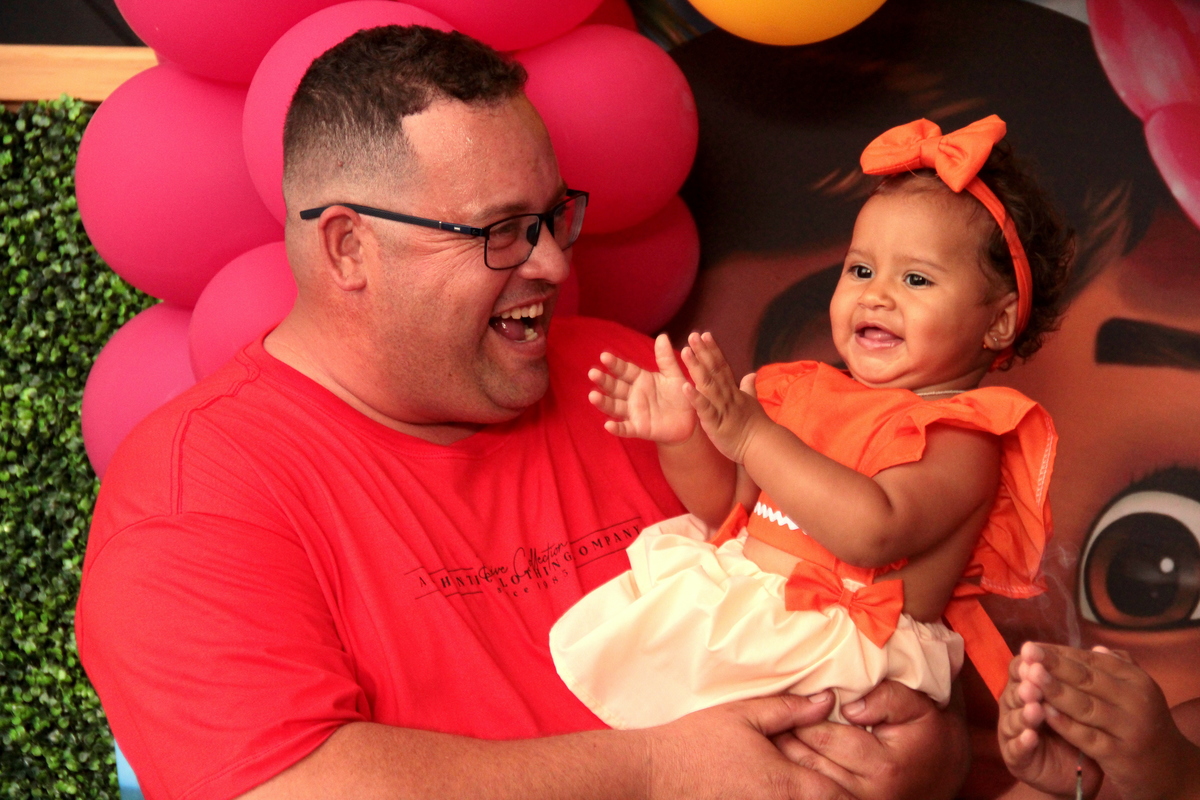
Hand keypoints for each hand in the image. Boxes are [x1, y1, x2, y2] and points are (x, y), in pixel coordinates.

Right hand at [589, 334, 694, 443]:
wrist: (690, 420)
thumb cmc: (680, 396)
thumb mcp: (674, 375)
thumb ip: (666, 358)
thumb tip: (662, 336)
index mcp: (640, 379)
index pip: (624, 370)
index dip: (615, 364)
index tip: (604, 356)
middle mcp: (633, 395)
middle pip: (615, 387)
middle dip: (604, 381)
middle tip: (592, 373)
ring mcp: (634, 412)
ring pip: (615, 406)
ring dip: (604, 402)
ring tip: (592, 396)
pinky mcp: (639, 428)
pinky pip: (626, 428)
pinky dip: (617, 428)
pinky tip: (608, 425)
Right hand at [644, 693, 854, 799]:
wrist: (656, 773)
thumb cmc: (697, 741)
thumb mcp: (744, 714)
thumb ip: (789, 709)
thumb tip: (827, 700)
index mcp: (785, 783)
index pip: (838, 797)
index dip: (851, 790)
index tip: (859, 778)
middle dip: (836, 795)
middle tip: (847, 780)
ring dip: (812, 797)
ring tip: (817, 785)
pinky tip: (784, 789)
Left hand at [680, 332, 770, 462]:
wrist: (761, 446)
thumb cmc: (755, 426)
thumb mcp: (751, 403)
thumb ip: (748, 387)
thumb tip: (752, 373)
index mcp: (733, 391)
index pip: (722, 366)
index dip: (713, 350)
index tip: (705, 335)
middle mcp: (727, 395)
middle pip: (714, 370)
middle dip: (703, 352)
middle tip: (693, 335)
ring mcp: (721, 408)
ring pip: (708, 385)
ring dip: (696, 368)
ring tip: (685, 352)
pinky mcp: (715, 424)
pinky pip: (705, 409)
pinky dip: (695, 398)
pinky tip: (685, 387)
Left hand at [774, 681, 969, 799]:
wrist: (947, 771)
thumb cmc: (931, 732)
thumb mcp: (921, 706)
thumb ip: (890, 698)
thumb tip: (850, 707)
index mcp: (883, 767)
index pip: (823, 736)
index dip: (801, 714)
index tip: (787, 698)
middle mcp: (867, 794)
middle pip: (807, 760)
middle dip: (785, 733)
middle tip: (766, 712)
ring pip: (804, 776)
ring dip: (784, 753)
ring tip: (770, 728)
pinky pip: (812, 787)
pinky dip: (794, 769)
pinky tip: (786, 749)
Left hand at [1001, 641, 1199, 799]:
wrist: (1170, 771)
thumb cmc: (1144, 724)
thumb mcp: (1137, 693)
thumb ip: (1116, 669)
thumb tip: (1094, 646)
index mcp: (1137, 681)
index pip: (1093, 661)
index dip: (1060, 653)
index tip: (1031, 646)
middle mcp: (1137, 701)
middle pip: (1087, 679)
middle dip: (1053, 665)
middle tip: (1026, 652)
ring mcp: (1129, 729)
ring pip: (1085, 706)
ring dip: (1054, 690)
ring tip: (1028, 677)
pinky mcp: (1120, 755)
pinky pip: (1087, 737)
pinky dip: (1064, 724)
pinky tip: (1043, 712)